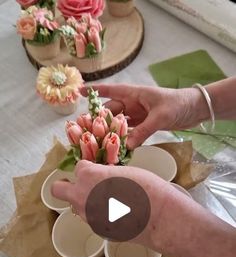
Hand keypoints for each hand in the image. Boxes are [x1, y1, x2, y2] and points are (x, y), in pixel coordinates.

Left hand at [51, 160, 169, 250]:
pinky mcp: (97, 230)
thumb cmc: (147, 188)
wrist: (160, 217)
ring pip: (77, 206)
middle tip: (83, 187)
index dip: (89, 169)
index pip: (79, 168)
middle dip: (66, 186)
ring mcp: (88, 216)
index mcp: (89, 176)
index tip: (98, 172)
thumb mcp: (124, 172)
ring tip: (111, 202)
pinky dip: (101, 216)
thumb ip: (105, 175)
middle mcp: (82, 196)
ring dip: (86, 202)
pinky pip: (93, 219)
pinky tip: (119, 215)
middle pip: (58, 189)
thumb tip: (102, 179)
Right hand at [80, 84, 208, 148]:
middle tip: (88, 133)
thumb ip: (143, 131)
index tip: (79, 92)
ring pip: (119, 123)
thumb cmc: (178, 104)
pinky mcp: (145, 124)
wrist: (196, 109)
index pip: (110, 91)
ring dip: (112, 132)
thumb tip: (126, 146)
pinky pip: (130, 132)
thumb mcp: (160, 116)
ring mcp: (139, 115)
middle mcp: (133, 103)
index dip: (95, 91)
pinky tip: (118, 147)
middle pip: (111, 111)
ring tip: (100, 143)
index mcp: (135, 94)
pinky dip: (124, 138)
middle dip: (101, 121)